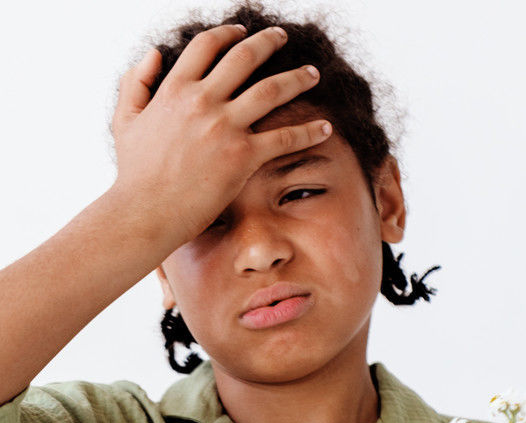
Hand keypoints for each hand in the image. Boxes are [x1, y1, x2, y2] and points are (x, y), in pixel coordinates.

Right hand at [109, 24, 331, 248]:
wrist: (145, 211)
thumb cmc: (135, 173)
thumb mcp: (125, 119)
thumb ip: (136, 82)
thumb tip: (155, 53)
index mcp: (175, 87)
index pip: (208, 45)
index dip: (228, 34)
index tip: (242, 32)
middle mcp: (203, 99)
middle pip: (244, 58)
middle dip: (268, 42)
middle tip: (283, 37)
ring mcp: (224, 126)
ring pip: (271, 90)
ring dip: (296, 78)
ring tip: (313, 73)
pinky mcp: (242, 156)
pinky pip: (284, 138)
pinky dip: (308, 131)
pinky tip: (326, 128)